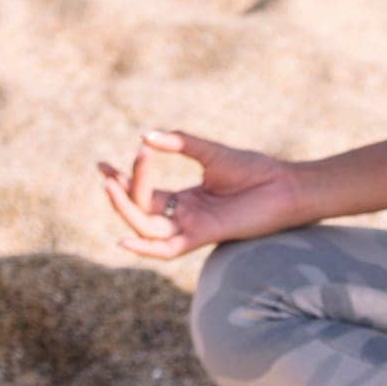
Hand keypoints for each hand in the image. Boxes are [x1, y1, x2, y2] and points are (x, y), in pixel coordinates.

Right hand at [99, 129, 307, 259]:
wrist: (284, 186)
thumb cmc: (255, 171)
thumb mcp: (211, 153)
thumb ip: (180, 143)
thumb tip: (145, 136)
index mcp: (185, 200)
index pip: (143, 194)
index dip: (122, 181)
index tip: (102, 164)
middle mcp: (184, 217)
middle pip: (140, 211)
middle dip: (120, 193)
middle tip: (106, 175)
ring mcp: (193, 227)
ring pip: (147, 228)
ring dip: (126, 210)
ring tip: (111, 187)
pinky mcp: (204, 235)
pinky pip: (167, 249)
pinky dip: (145, 247)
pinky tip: (124, 237)